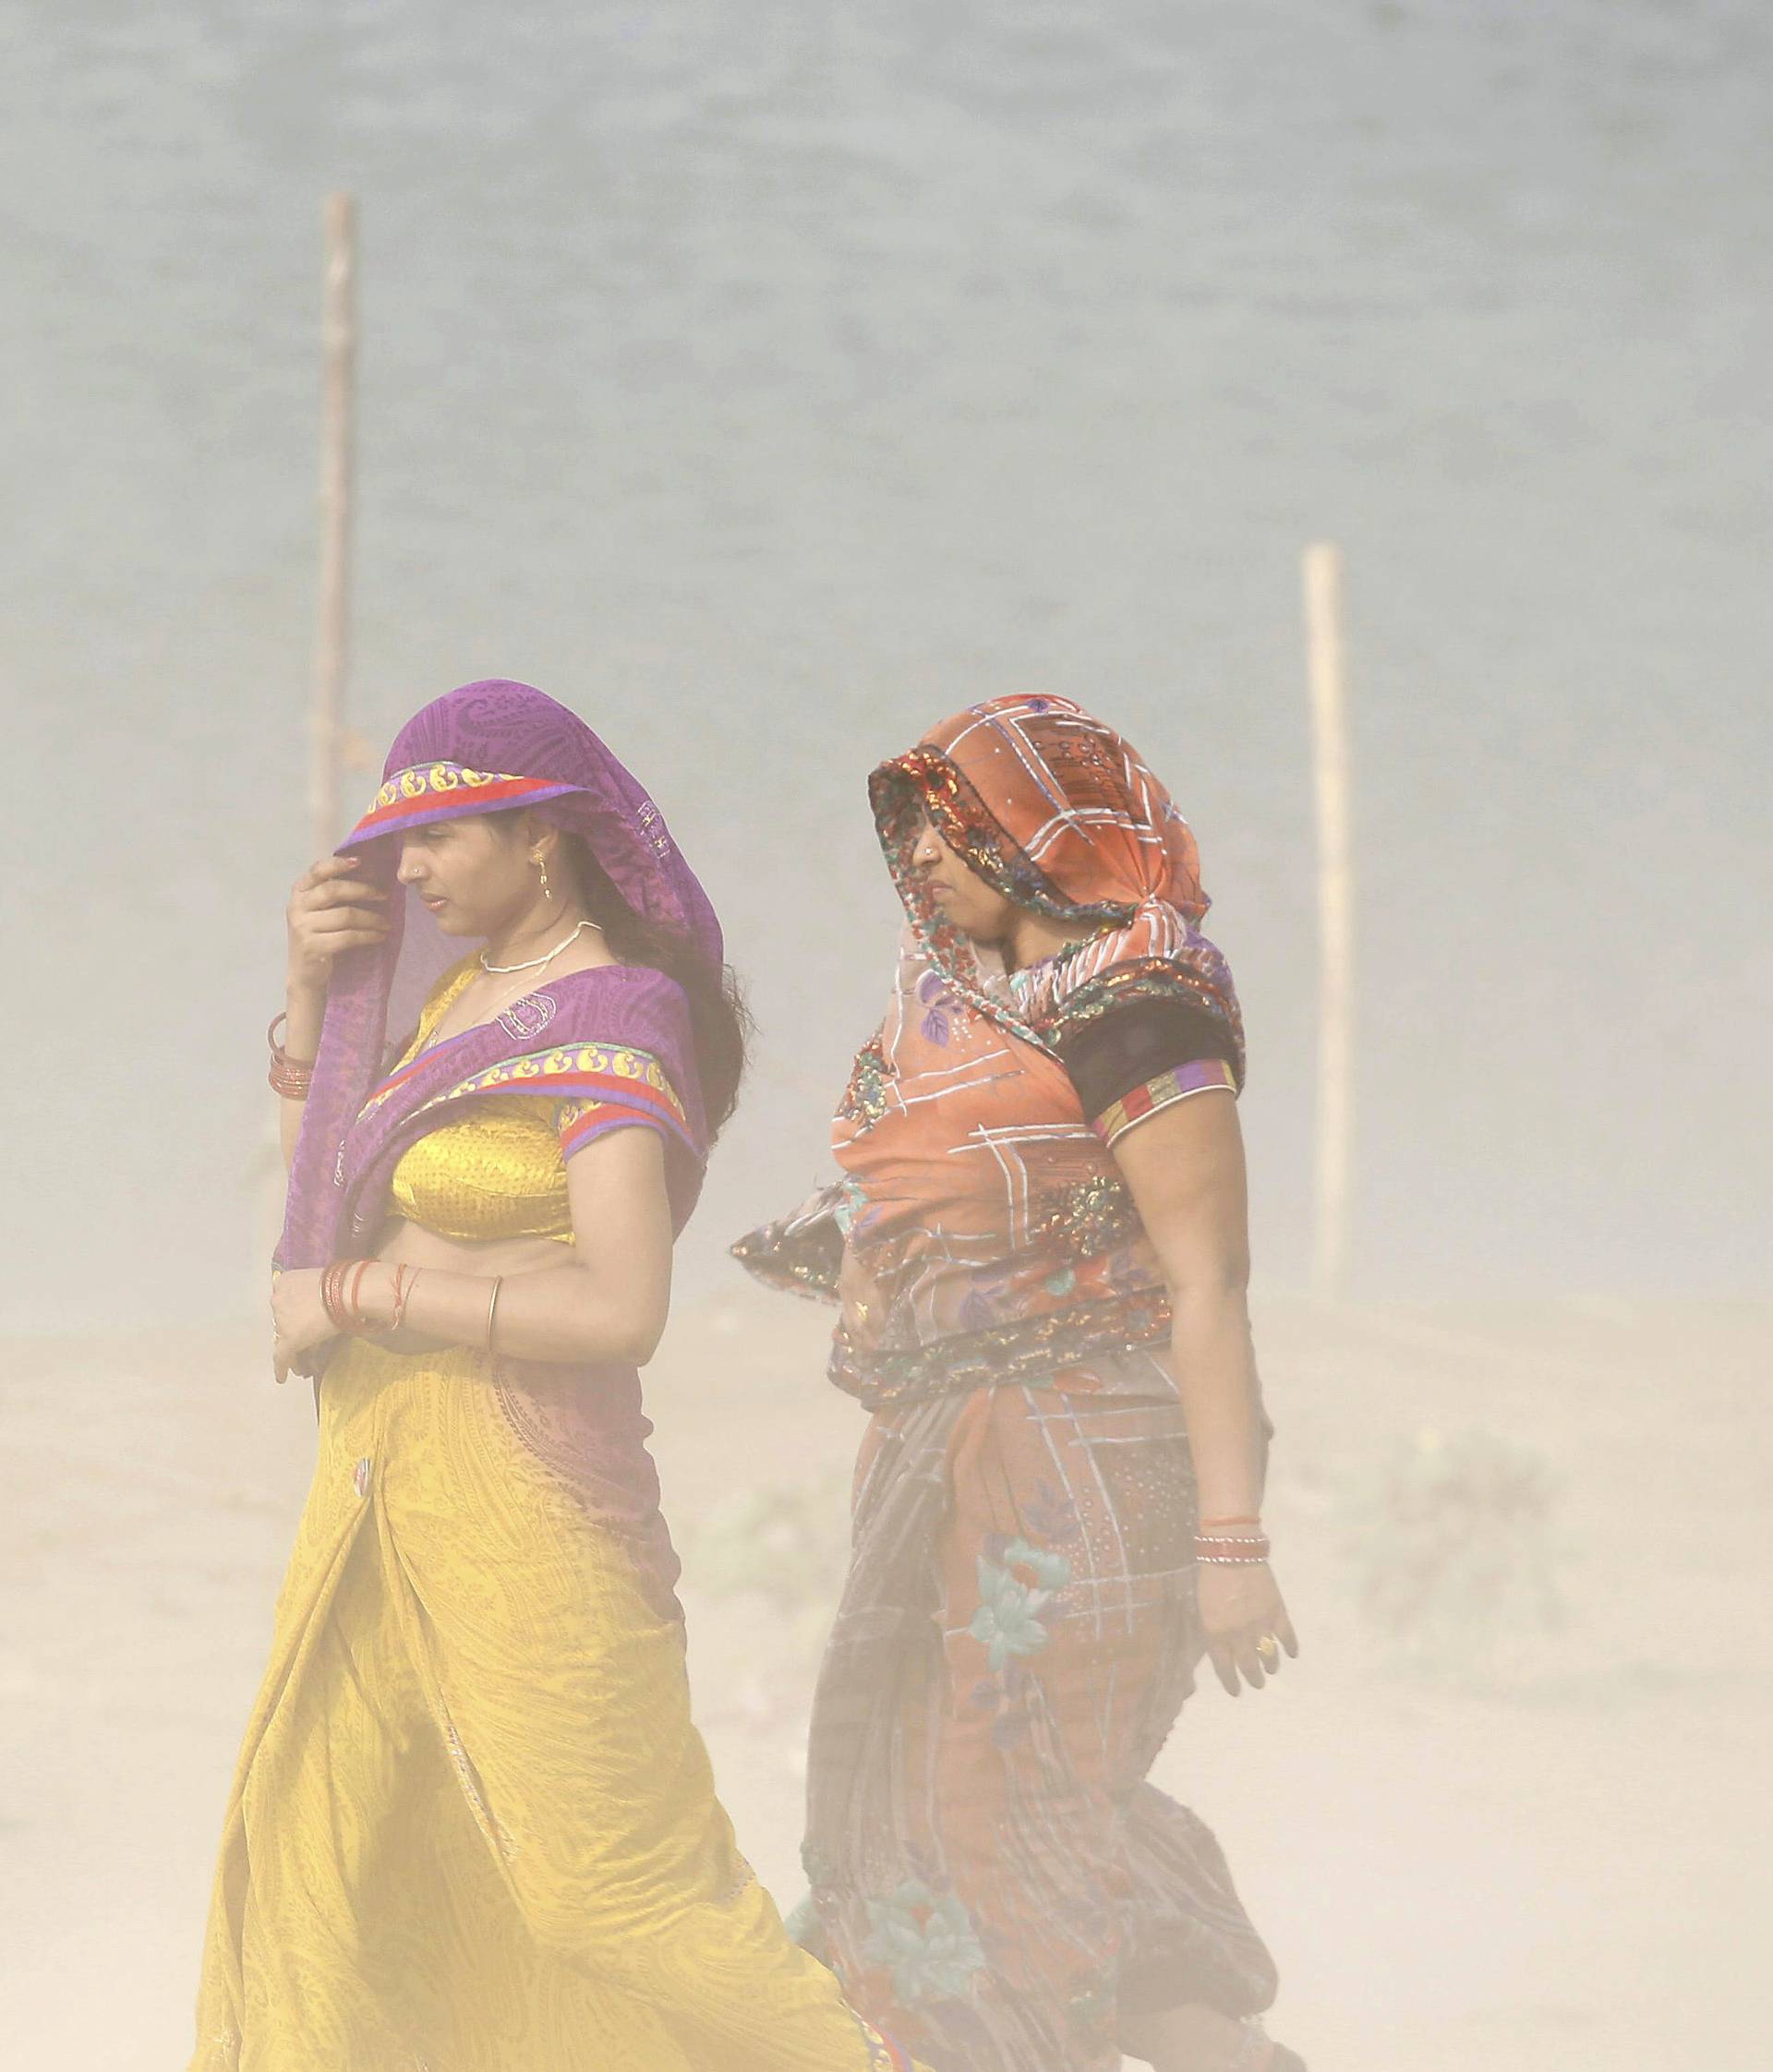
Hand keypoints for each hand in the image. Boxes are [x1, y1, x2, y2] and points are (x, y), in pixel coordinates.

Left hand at [270, 1268, 336, 1384]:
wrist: (348, 1292)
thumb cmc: (343, 1283)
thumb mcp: (322, 1282)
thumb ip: (314, 1293)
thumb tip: (320, 1309)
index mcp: (284, 1282)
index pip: (285, 1302)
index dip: (294, 1315)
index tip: (302, 1323)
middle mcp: (277, 1299)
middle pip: (284, 1321)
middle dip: (294, 1332)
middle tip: (307, 1342)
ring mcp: (282, 1320)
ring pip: (285, 1339)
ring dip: (294, 1349)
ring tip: (302, 1362)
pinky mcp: (289, 1340)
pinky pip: (282, 1357)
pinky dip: (281, 1368)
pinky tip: (282, 1378)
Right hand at [286, 856, 389, 995]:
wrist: (305, 974)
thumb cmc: (319, 936)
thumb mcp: (320, 911)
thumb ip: (334, 894)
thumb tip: (370, 875)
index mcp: (299, 892)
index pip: (317, 871)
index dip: (337, 864)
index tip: (360, 862)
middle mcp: (297, 906)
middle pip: (333, 890)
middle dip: (363, 890)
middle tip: (385, 895)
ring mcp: (302, 927)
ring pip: (345, 915)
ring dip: (372, 918)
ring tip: (386, 923)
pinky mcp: (312, 947)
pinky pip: (347, 937)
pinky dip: (368, 935)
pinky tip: (379, 936)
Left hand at [1196, 1561, 1298, 1695]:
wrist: (1230, 1552)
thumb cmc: (1210, 1577)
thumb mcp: (1202, 1608)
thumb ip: (1211, 1630)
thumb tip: (1221, 1647)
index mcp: (1217, 1634)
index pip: (1224, 1668)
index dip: (1230, 1682)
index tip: (1236, 1691)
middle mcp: (1239, 1635)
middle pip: (1248, 1666)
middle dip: (1253, 1678)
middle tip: (1257, 1684)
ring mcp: (1261, 1625)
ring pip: (1268, 1655)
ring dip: (1270, 1665)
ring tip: (1271, 1670)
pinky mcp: (1277, 1612)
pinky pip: (1287, 1636)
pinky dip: (1291, 1647)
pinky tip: (1292, 1654)